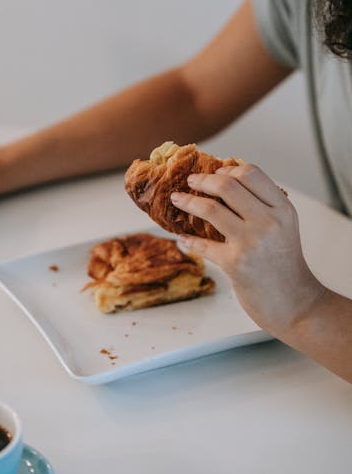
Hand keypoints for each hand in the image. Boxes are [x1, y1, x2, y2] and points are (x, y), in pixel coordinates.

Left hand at [170, 163, 326, 337]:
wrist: (296, 304)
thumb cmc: (285, 265)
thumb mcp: (284, 227)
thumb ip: (263, 205)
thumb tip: (226, 183)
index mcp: (283, 209)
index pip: (251, 173)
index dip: (227, 169)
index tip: (215, 173)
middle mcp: (269, 221)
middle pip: (228, 185)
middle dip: (203, 180)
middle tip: (190, 181)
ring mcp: (251, 242)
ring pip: (211, 209)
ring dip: (188, 202)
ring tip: (177, 199)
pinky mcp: (235, 263)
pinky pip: (202, 244)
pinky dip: (188, 240)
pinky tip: (182, 238)